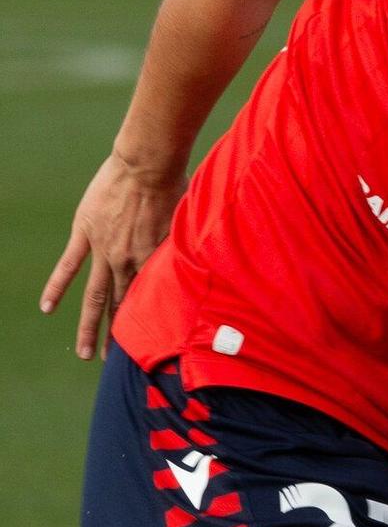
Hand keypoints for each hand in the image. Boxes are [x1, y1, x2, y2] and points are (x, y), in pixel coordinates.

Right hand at [41, 150, 184, 359]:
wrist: (149, 164)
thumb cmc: (178, 190)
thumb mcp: (189, 229)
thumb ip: (186, 253)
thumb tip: (200, 272)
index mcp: (156, 263)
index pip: (152, 303)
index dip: (149, 326)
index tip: (150, 348)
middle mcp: (130, 263)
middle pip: (123, 307)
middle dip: (119, 337)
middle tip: (116, 363)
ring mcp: (104, 250)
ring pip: (96, 297)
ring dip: (90, 327)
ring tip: (85, 353)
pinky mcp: (86, 232)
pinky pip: (68, 266)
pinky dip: (57, 288)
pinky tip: (48, 309)